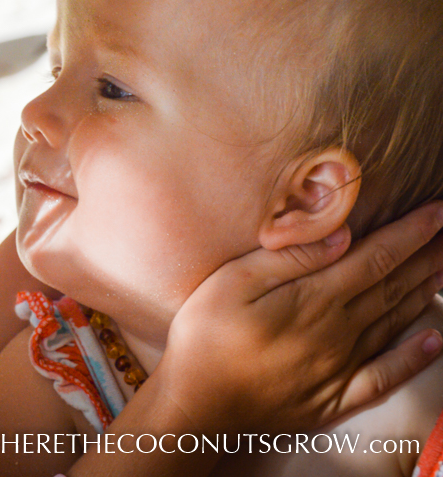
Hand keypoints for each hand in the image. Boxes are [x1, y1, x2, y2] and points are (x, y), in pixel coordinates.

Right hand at [155, 201, 442, 434]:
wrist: (198, 406)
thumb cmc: (205, 336)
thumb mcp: (233, 282)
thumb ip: (289, 258)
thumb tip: (341, 236)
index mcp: (316, 299)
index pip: (376, 257)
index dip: (411, 233)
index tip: (439, 210)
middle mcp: (339, 332)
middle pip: (393, 287)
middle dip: (428, 257)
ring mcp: (341, 366)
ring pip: (395, 323)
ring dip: (424, 293)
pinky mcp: (335, 396)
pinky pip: (386, 375)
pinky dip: (413, 358)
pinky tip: (434, 343)